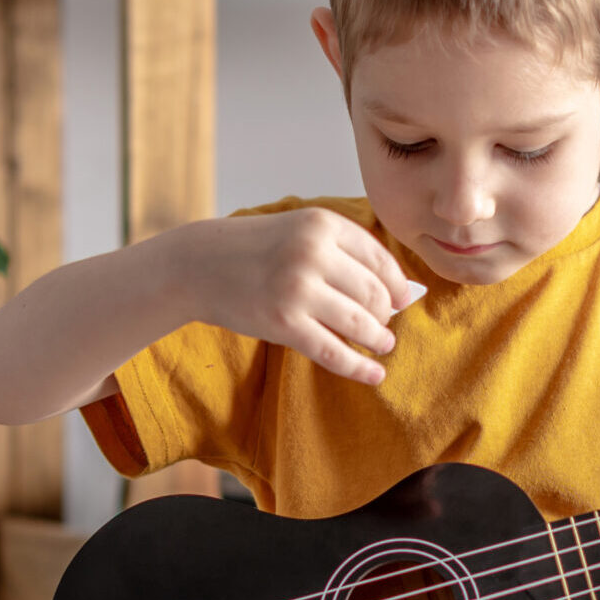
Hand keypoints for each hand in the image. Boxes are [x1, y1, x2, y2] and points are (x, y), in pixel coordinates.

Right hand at [170, 207, 424, 385]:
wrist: (198, 264)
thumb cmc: (256, 249)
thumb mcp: (301, 232)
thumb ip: (346, 253)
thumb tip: (401, 291)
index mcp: (322, 224)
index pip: (379, 259)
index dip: (397, 284)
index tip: (401, 301)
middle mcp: (313, 253)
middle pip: (374, 293)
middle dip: (385, 315)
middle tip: (384, 326)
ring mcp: (297, 289)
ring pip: (360, 323)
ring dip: (379, 339)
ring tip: (383, 345)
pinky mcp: (283, 324)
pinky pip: (334, 352)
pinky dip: (359, 367)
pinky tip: (374, 374)